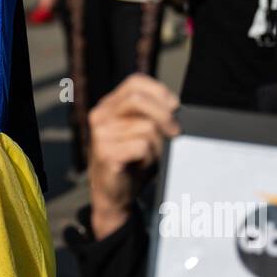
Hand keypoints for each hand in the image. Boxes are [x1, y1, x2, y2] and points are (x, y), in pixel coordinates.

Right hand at [88, 75, 179, 238]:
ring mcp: (100, 134)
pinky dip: (149, 156)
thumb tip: (174, 107)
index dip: (158, 91)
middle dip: (164, 115)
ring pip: (145, 127)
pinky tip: (142, 163)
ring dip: (157, 144)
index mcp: (109, 105)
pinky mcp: (105, 152)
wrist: (114, 194)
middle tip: (175, 132)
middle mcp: (100, 115)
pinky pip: (141, 146)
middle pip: (138, 99)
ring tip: (151, 155)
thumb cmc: (131, 162)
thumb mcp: (141, 132)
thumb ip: (151, 116)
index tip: (175, 106)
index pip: (135, 82)